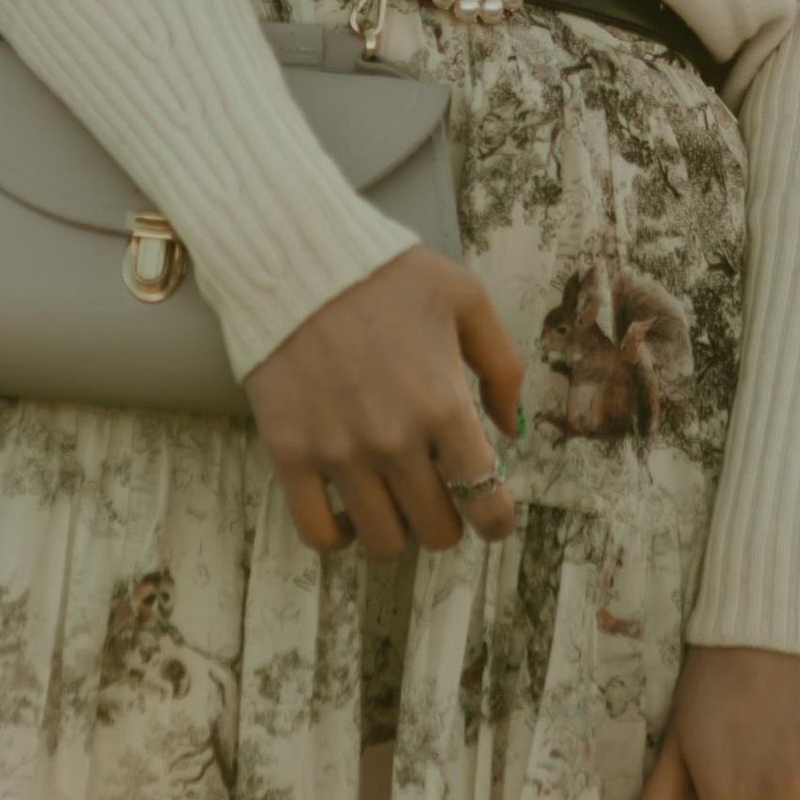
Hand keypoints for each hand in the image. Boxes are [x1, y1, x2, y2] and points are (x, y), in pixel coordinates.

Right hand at [245, 245, 525, 558]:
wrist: (294, 257)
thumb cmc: (386, 274)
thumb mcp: (466, 299)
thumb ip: (502, 366)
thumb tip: (509, 428)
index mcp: (443, 405)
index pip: (486, 502)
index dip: (496, 522)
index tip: (491, 517)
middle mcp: (393, 440)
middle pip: (437, 531)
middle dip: (448, 518)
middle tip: (438, 490)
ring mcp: (338, 453)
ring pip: (383, 542)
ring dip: (398, 528)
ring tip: (395, 497)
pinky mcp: (289, 455)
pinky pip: (317, 534)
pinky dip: (339, 537)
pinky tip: (348, 513)